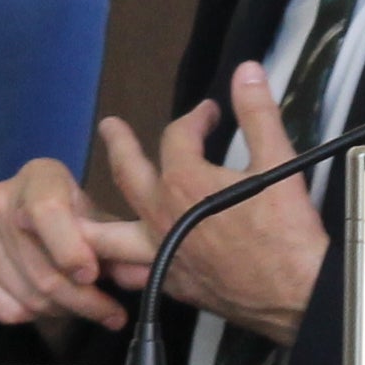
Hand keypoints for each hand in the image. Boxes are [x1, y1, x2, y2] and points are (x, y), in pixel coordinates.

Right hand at [0, 156, 138, 331]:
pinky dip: (27, 316)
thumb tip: (141, 275)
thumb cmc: (78, 223)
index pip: (46, 211)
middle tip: (109, 313)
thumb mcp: (104, 227)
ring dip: (60, 311)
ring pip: (24, 293)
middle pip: (39, 265)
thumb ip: (122, 248)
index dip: (70, 249)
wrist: (38, 229)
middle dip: (80, 298)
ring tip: (82, 310)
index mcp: (39, 175)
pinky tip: (45, 310)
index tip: (92, 276)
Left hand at [97, 61, 327, 341]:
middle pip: (128, 175)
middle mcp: (161, 216)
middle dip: (119, 146)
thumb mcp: (278, 161)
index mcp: (185, 181)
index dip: (194, 118)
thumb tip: (246, 70)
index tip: (209, 113)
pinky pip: (133, 274)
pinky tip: (119, 265)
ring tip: (70, 213)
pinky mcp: (171, 285)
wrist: (295, 294)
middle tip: (109, 128)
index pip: (178, 136)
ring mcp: (161, 254)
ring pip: (110, 236)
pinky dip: (122, 265)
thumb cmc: (286, 230)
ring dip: (91, 220)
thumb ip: (257, 112)